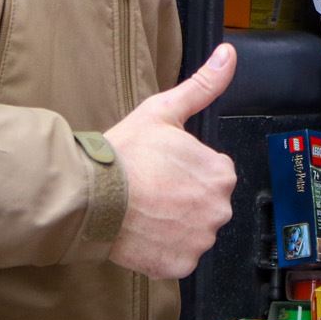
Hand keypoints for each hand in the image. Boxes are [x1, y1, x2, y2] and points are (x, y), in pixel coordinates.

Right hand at [104, 44, 238, 278]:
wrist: (91, 197)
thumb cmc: (125, 154)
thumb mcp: (165, 111)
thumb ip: (203, 85)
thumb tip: (229, 54)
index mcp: (221, 173)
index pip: (212, 173)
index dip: (185, 169)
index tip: (162, 168)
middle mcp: (219, 209)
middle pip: (205, 203)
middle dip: (184, 198)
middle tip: (152, 190)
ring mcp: (200, 240)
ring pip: (193, 231)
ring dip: (174, 225)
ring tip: (145, 211)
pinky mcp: (179, 265)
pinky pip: (178, 257)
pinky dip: (163, 250)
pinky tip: (143, 233)